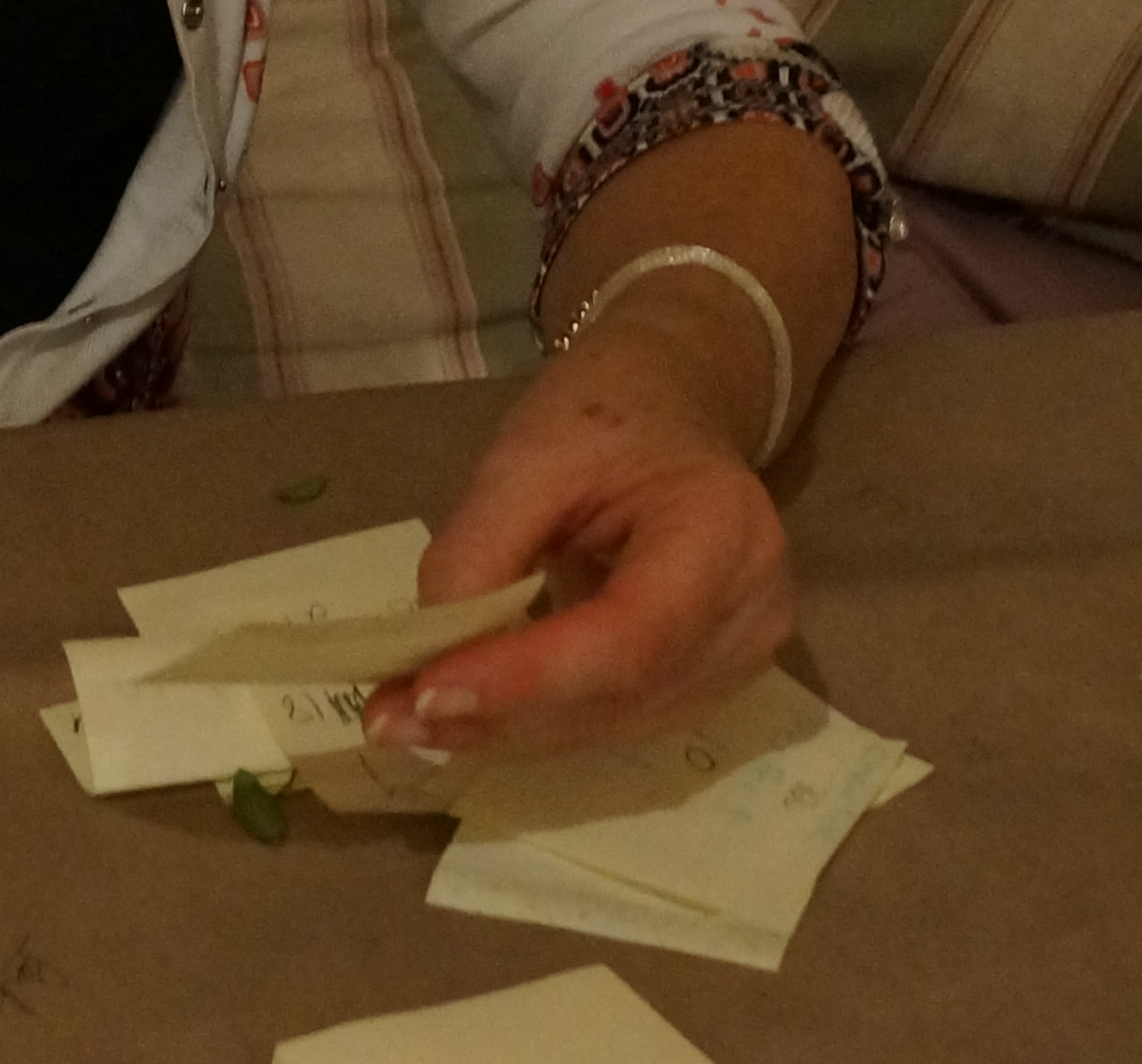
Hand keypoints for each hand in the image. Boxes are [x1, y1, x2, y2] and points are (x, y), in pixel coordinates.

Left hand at [362, 281, 796, 760]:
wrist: (671, 409)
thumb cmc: (605, 416)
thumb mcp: (527, 453)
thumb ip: (478, 550)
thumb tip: (429, 657)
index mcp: (726, 532)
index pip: (629, 636)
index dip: (528, 678)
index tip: (429, 691)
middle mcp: (751, 614)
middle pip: (619, 695)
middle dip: (499, 714)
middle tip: (390, 718)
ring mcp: (740, 661)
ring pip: (611, 724)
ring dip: (506, 731)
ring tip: (408, 717)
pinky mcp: (707, 685)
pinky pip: (614, 720)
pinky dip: (534, 722)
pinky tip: (467, 710)